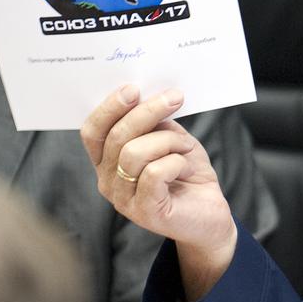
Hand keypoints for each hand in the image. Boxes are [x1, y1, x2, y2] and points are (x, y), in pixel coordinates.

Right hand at [81, 86, 236, 296]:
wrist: (210, 213)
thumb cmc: (187, 173)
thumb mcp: (170, 139)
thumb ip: (154, 123)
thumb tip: (146, 96)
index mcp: (107, 161)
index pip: (92, 131)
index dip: (109, 108)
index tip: (134, 88)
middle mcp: (107, 181)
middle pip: (116, 137)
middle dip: (148, 112)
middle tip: (175, 98)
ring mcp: (123, 200)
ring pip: (135, 153)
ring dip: (169, 141)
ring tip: (185, 148)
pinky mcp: (144, 212)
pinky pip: (154, 173)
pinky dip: (176, 162)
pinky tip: (186, 169)